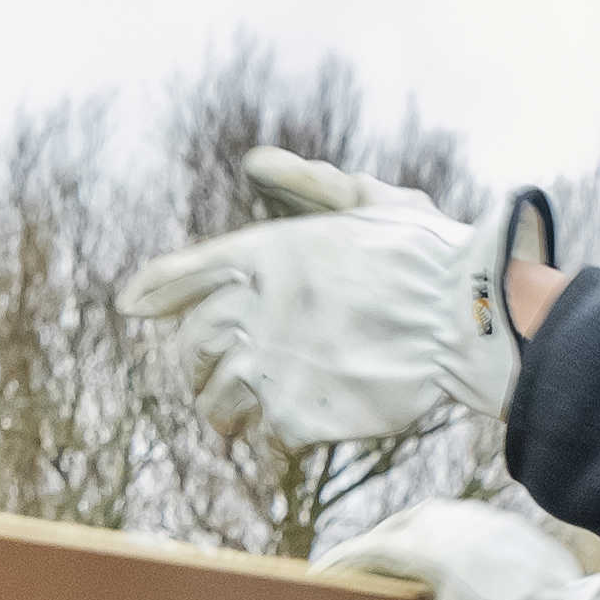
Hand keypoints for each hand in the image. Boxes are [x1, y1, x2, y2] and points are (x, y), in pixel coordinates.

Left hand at [122, 146, 511, 452]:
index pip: (183, 275)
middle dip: (197, 363)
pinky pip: (262, 438)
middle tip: (213, 374)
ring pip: (215, 403)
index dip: (155, 290)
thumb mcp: (366, 200)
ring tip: (246, 415)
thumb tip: (255, 160)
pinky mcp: (295, 419)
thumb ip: (306, 184)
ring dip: (226, 411)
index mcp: (266, 254)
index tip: (131, 305)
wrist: (468, 318)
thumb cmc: (425, 254)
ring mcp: (270, 368)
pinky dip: (274, 438)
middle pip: (191, 348)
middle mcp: (254, 310)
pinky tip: (298, 429)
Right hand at [317, 496, 599, 599]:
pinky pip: (456, 528)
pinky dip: (439, 547)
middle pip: (392, 532)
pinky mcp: (502, 523)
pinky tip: (440, 573)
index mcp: (425, 544)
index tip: (317, 582)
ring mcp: (478, 516)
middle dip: (371, 557)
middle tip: (354, 581)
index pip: (364, 551)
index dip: (337, 568)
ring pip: (425, 525)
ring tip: (395, 576)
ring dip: (406, 548)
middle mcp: (448, 519)